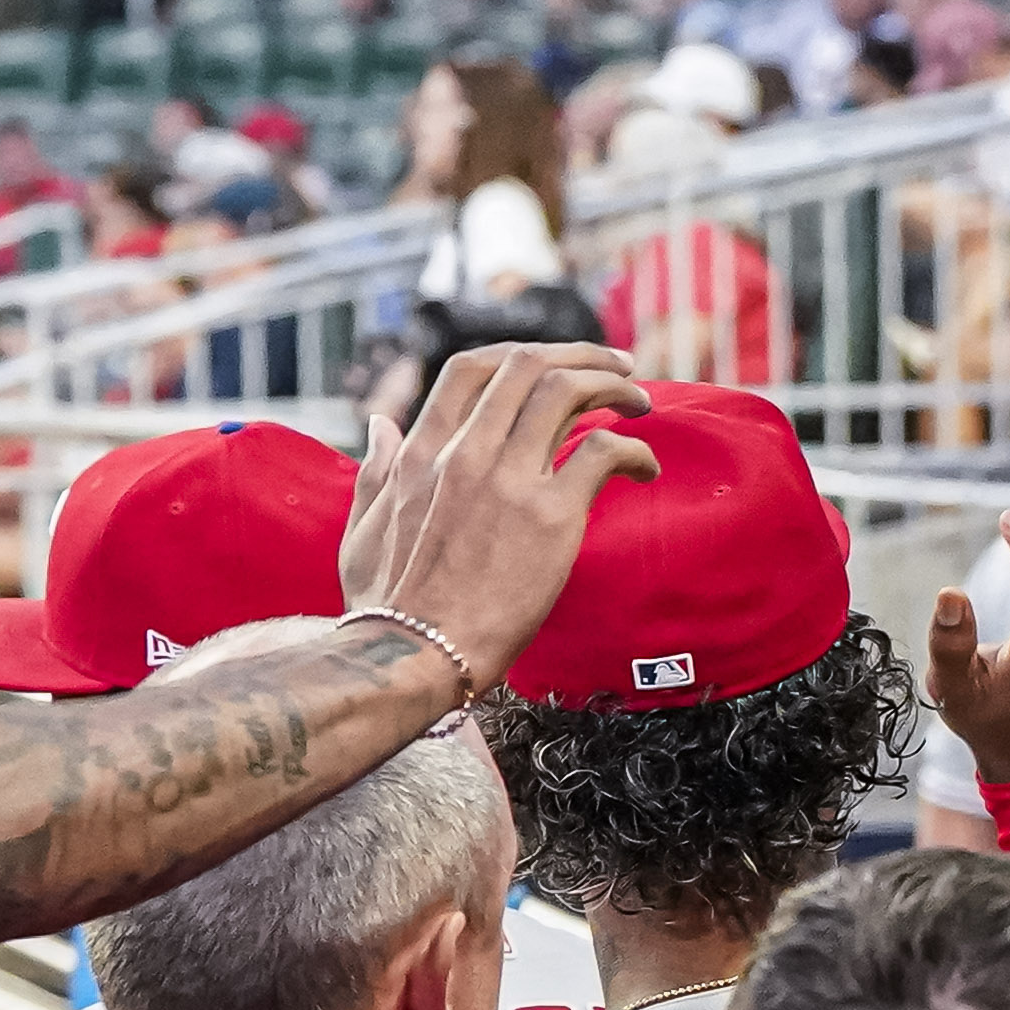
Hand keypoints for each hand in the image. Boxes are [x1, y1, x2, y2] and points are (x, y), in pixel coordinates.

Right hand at [340, 341, 652, 690]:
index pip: (473, 368)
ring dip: (614, 387)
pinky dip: (633, 449)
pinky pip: (603, 452)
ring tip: (640, 403)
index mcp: (422, 452)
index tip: (554, 364)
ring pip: (568, 393)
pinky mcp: (551, 517)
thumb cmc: (388, 606)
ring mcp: (509, 481)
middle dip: (581, 356)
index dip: (521, 355)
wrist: (416, 654)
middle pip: (528, 366)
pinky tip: (644, 470)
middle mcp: (465, 453)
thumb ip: (378, 470)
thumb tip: (382, 423)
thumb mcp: (364, 528)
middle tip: (619, 367)